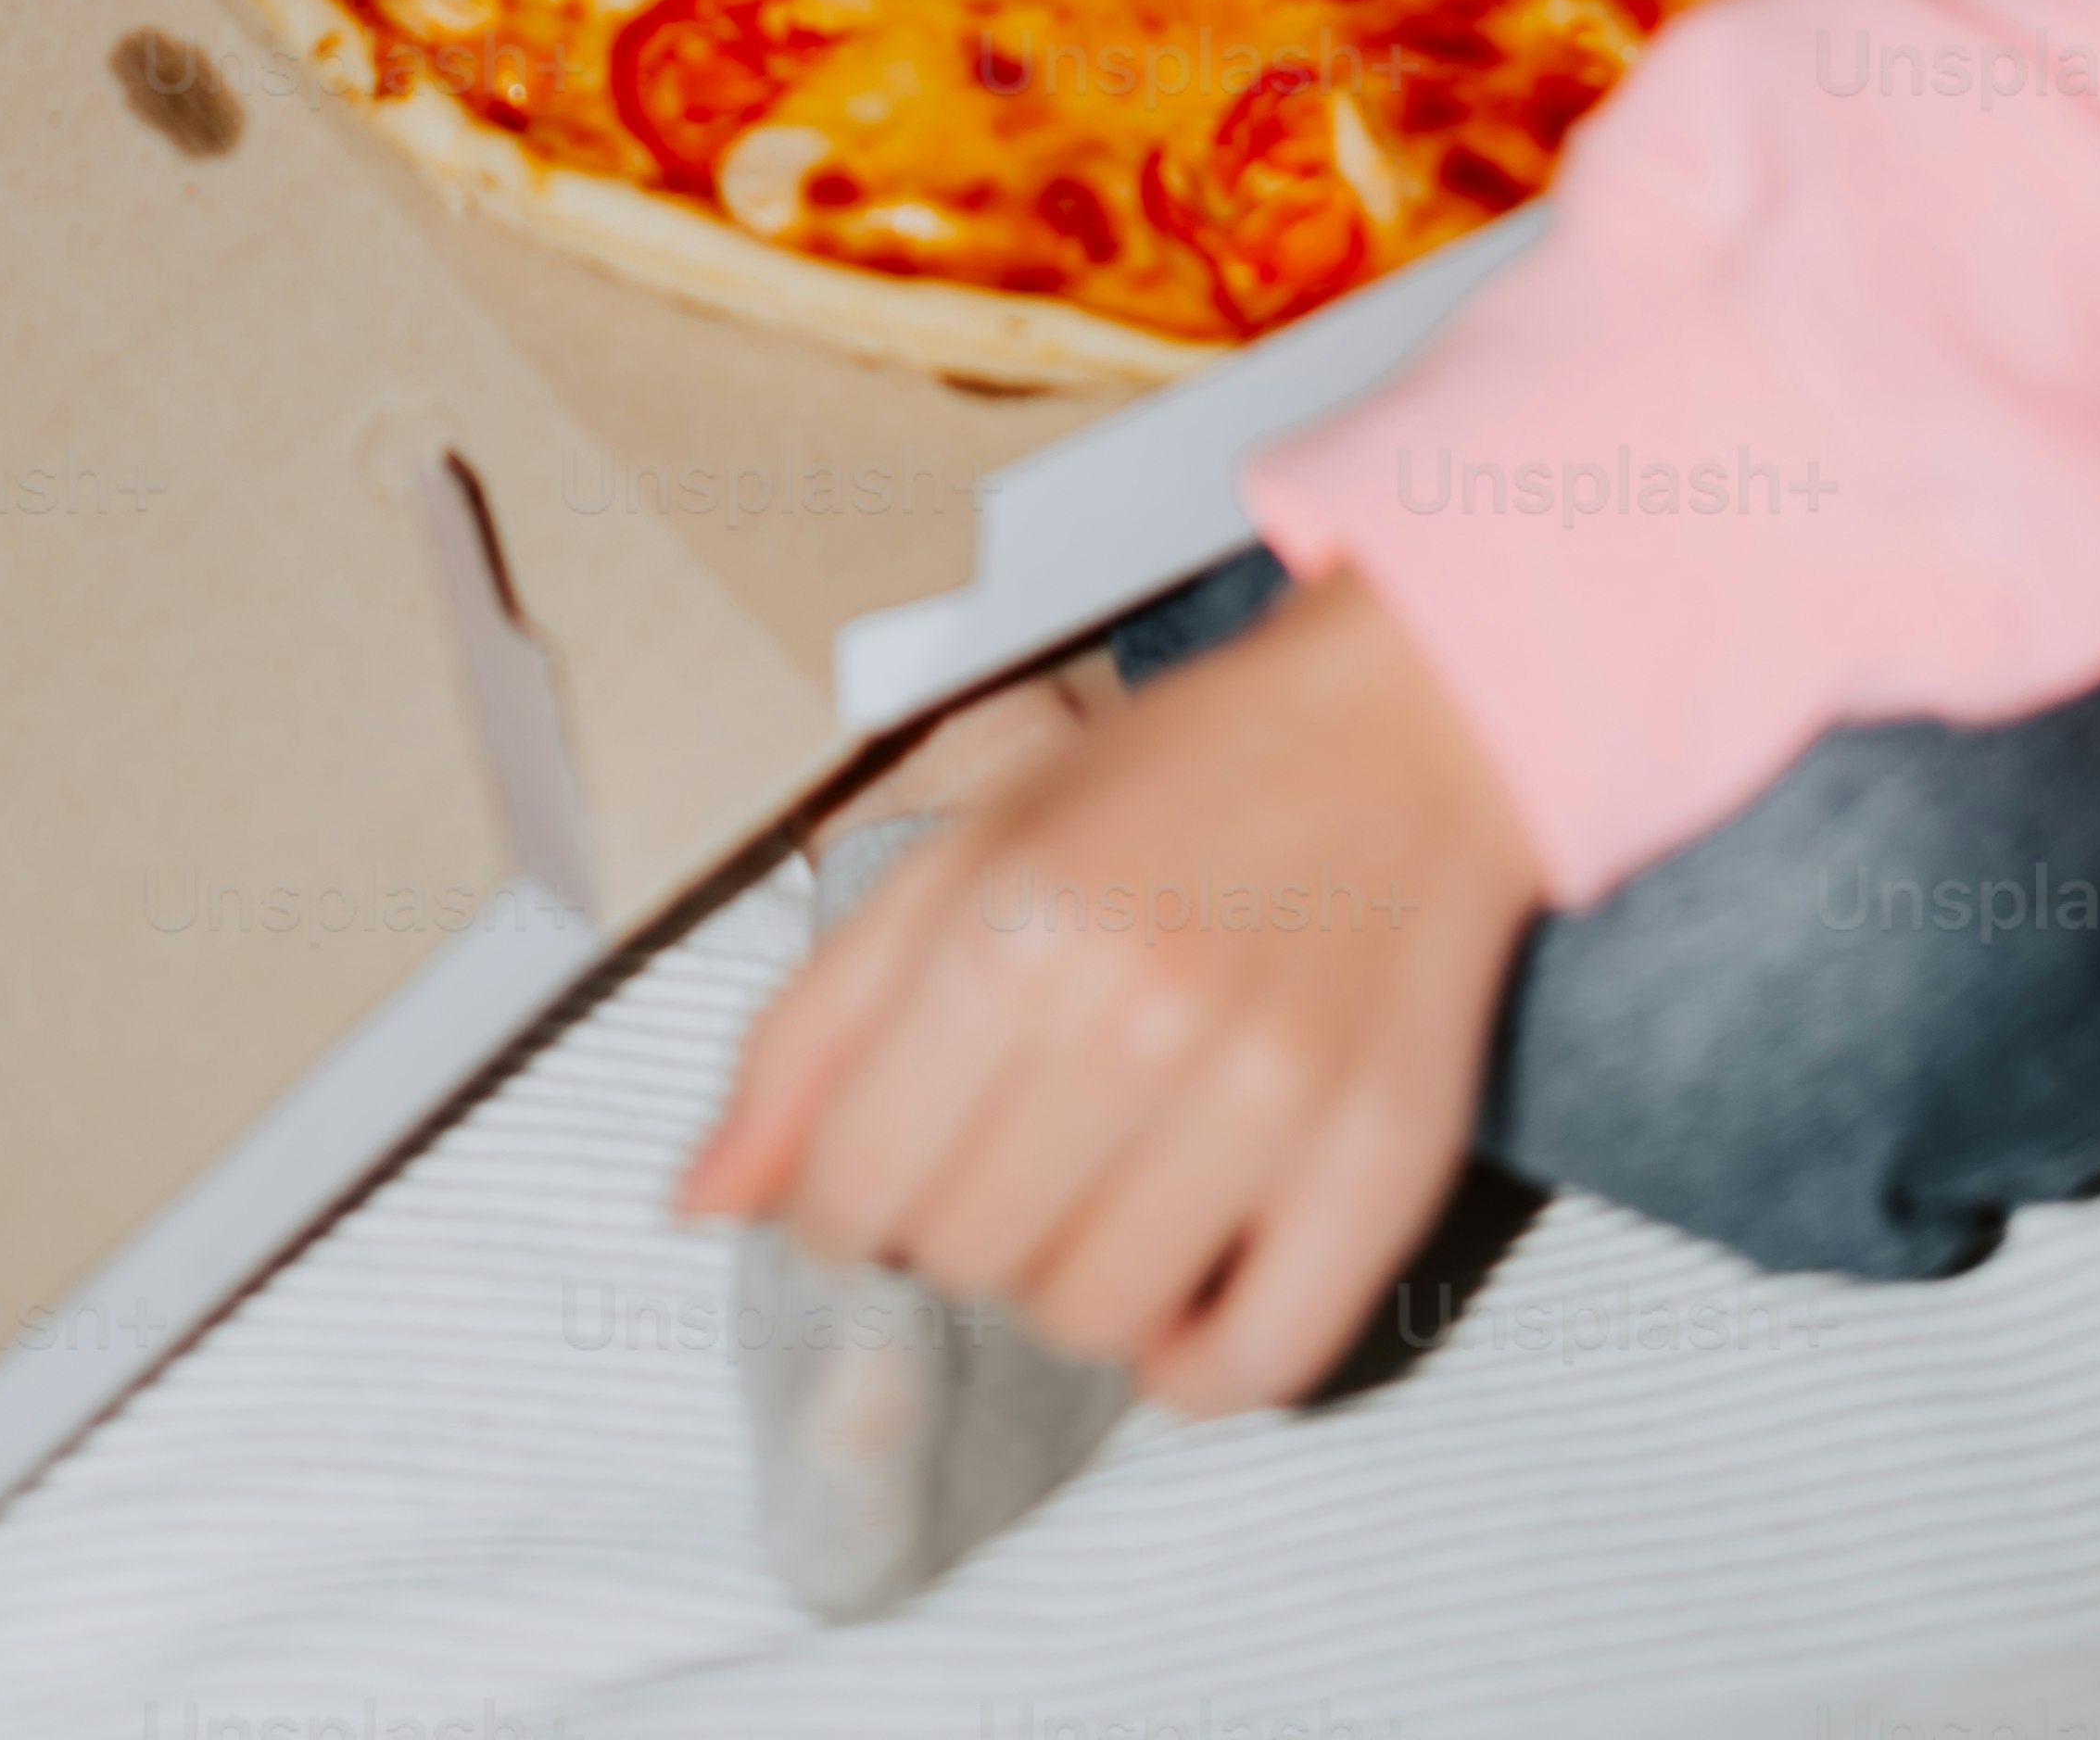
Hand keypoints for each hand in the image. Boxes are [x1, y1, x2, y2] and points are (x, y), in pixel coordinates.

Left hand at [680, 572, 1544, 1415]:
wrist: (1398, 736)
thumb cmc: (1170, 785)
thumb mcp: (959, 855)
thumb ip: (813, 1030)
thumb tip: (701, 1202)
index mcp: (1006, 929)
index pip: (850, 1193)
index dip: (844, 1202)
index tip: (886, 1164)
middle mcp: (1132, 1018)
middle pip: (967, 1260)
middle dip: (959, 1225)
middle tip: (1013, 1143)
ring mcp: (1265, 1099)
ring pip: (1096, 1326)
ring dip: (1075, 1286)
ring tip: (1102, 1188)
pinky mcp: (1379, 1163)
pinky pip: (1259, 1363)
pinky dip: (1202, 1362)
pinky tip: (1187, 1277)